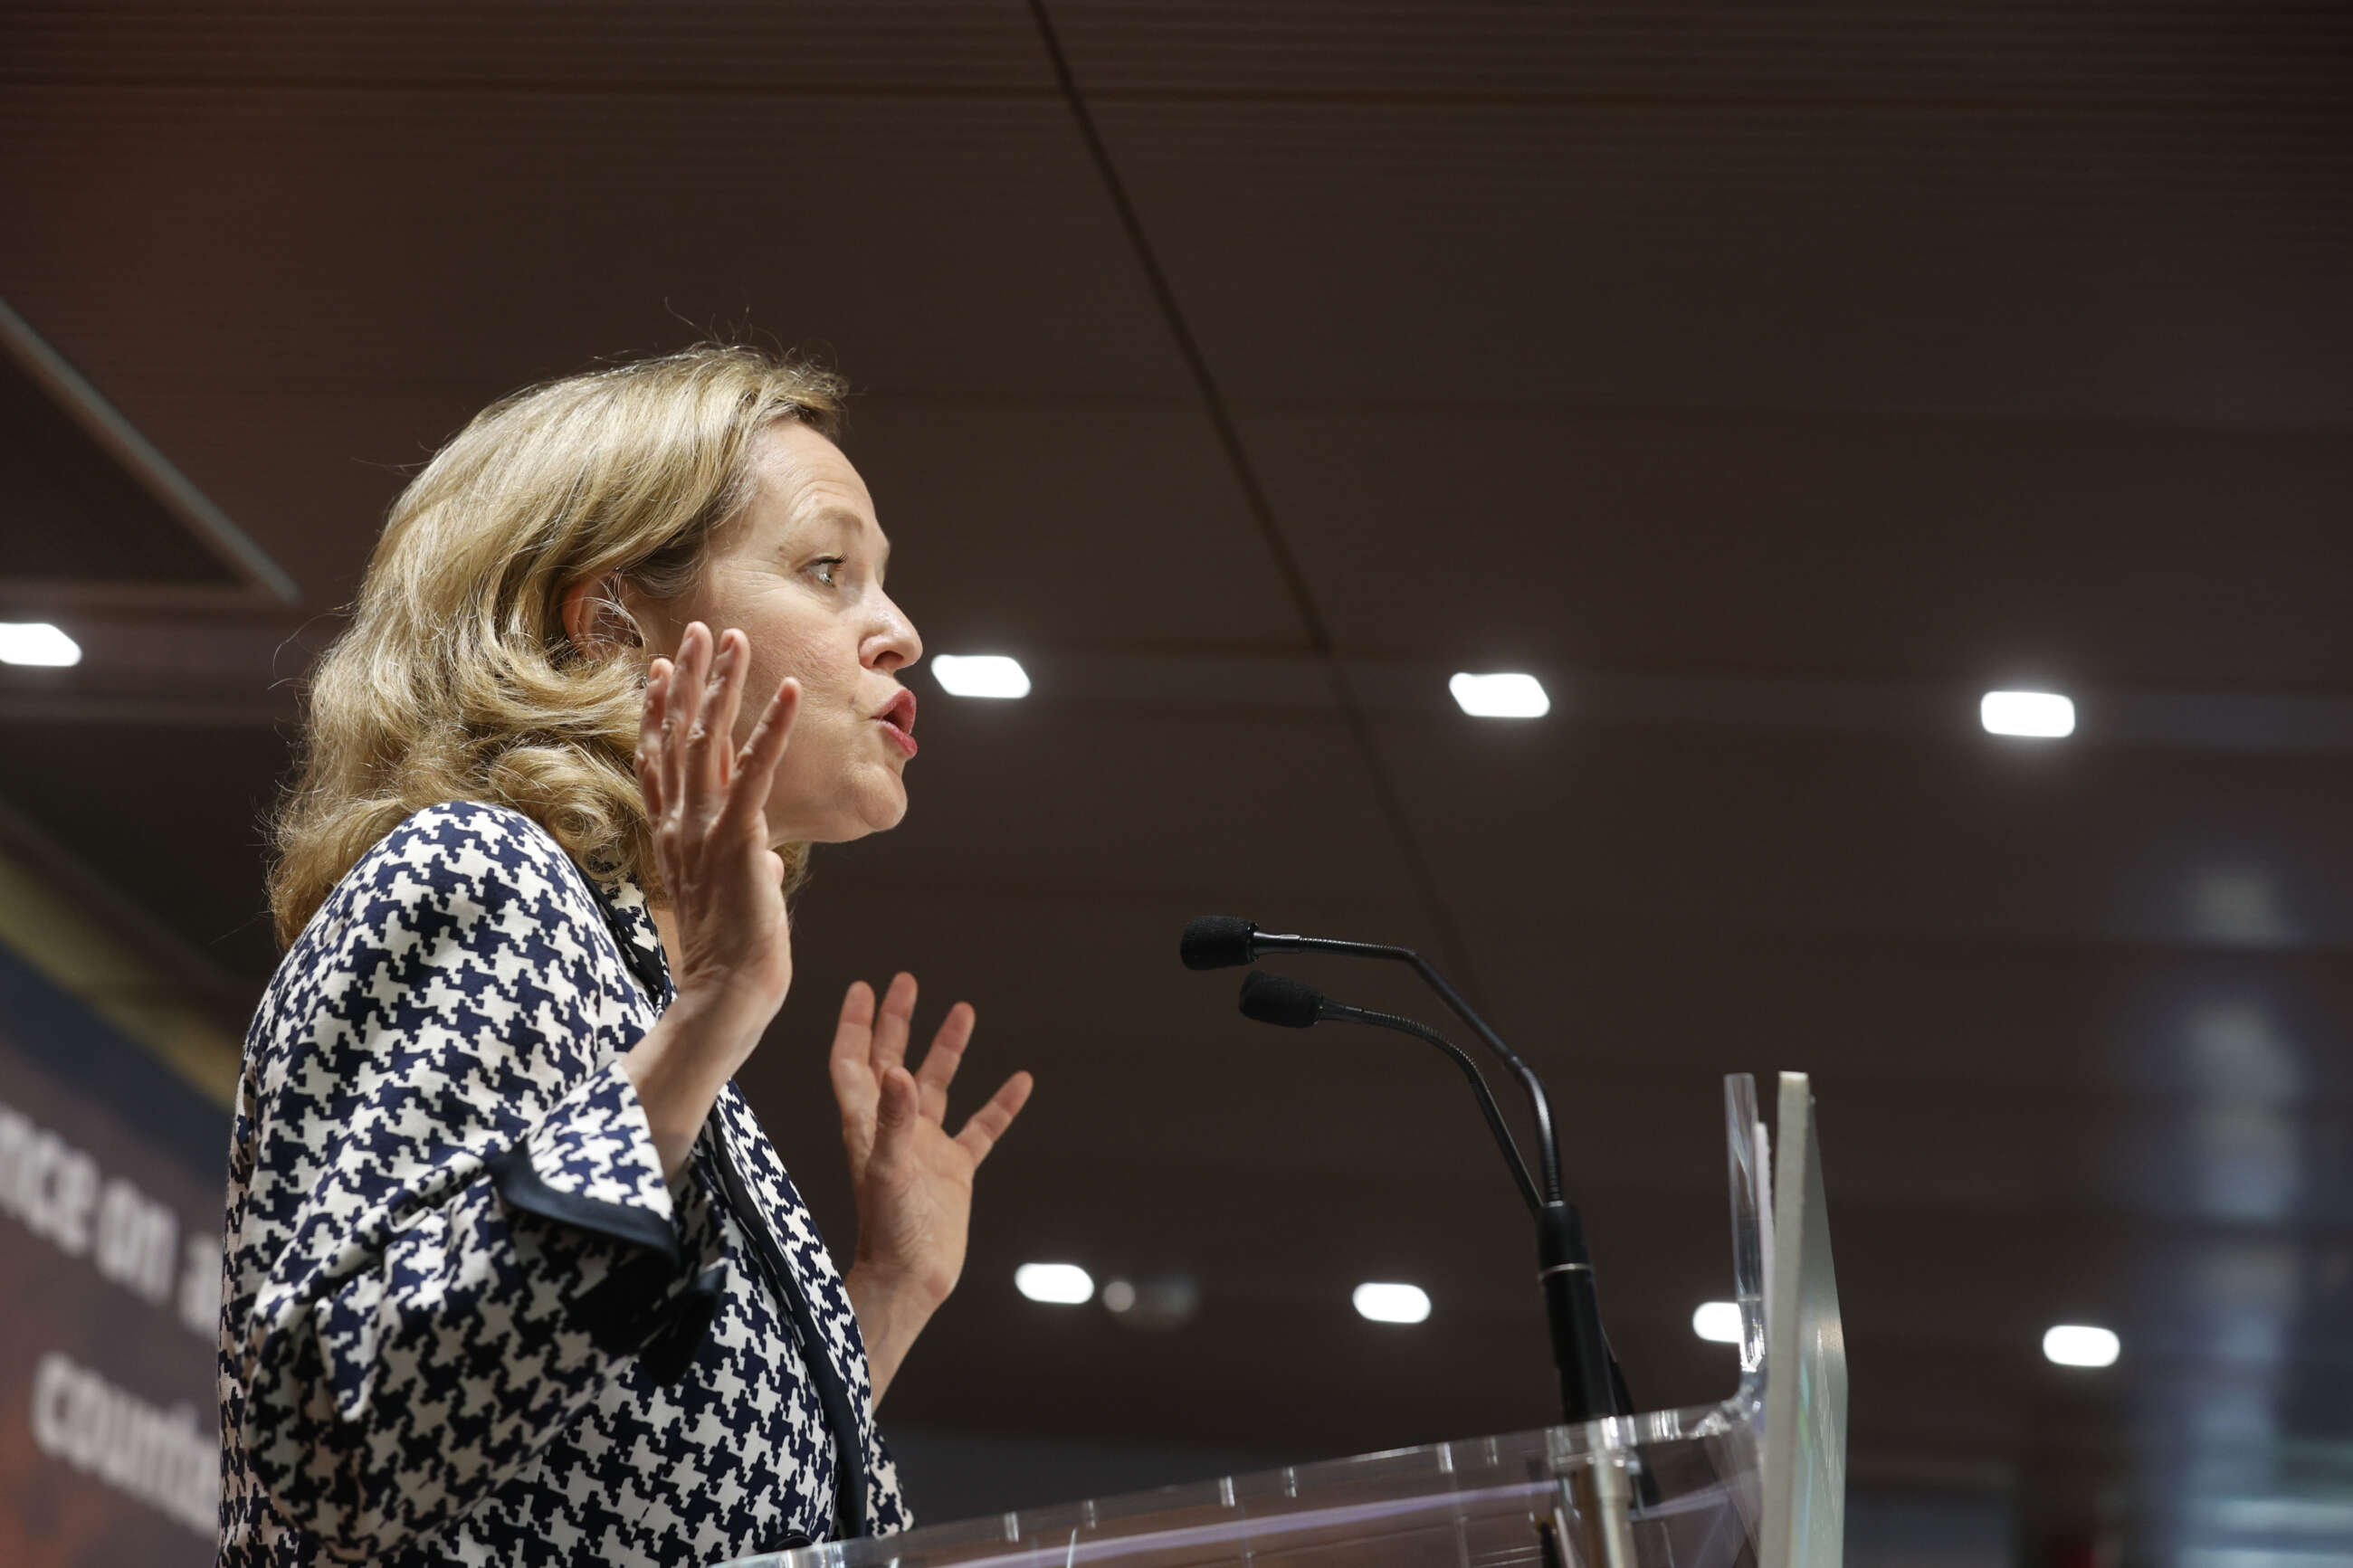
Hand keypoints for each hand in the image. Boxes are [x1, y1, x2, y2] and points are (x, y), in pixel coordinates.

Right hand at [623, 622, 799, 1175]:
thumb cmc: (733, 961)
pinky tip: (790, 690)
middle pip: (678, 736)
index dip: (661, 711)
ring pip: (709, 741)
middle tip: (697, 629)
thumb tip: (765, 859)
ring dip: (724, 685)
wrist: (724, 1001)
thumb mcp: (734, 902)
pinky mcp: (739, 841)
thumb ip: (742, 869)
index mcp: (674, 838)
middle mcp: (680, 827)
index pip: (660, 761)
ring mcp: (705, 832)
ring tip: (733, 638)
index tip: (662, 668)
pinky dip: (775, 728)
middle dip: (690, 679)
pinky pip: (758, 773)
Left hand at [832, 974, 1031, 1400]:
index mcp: (868, 1125)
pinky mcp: (954, 1170)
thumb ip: (893, 1122)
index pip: (853, 1063)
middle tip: (906, 980)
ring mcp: (925, 1148)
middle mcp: (894, 1129)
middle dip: (897, 1021)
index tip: (864, 987)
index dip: (855, 1026)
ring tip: (963, 1009)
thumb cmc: (890, 1233)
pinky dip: (999, 1104)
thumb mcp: (889, 1173)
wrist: (912, 1282)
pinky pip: (980, 1128)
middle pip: (891, 1061)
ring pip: (937, 1086)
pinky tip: (1021, 1080)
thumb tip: (899, 1070)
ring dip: (947, 1049)